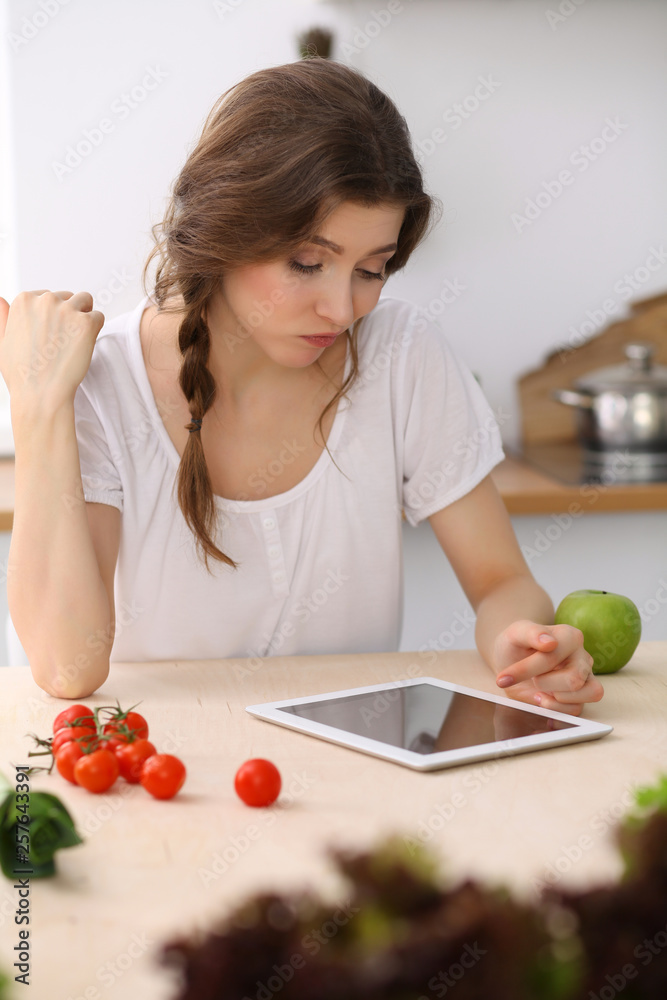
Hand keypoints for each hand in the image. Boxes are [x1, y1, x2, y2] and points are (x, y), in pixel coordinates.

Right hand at [0, 291, 103, 411]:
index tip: (52, 335)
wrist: (40, 394)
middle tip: (66, 341)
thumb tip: (1, 300)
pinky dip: (96, 330)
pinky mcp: (86, 323)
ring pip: (86, 300)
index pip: (47, 296)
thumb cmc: (22, 374)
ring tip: (78, 340)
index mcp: (23, 300)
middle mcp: (45, 300)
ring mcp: (67, 310)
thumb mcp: (3, 342)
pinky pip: (99, 316)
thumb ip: (4, 318)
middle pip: (68, 296)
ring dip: (84, 316)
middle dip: (70, 313)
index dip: (53, 316)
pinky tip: (85, 346)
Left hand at [493, 619, 603, 716]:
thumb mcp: (516, 634)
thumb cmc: (516, 645)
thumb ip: (531, 633)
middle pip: (573, 679)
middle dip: (543, 684)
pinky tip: (542, 700)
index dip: (526, 670)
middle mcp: (582, 656)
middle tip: (531, 680)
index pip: (553, 657)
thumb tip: (549, 642)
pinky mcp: (581, 696)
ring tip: (538, 691)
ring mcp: (585, 677)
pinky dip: (557, 709)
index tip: (503, 678)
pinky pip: (578, 709)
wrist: (512, 661)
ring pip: (589, 694)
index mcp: (570, 636)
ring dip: (556, 699)